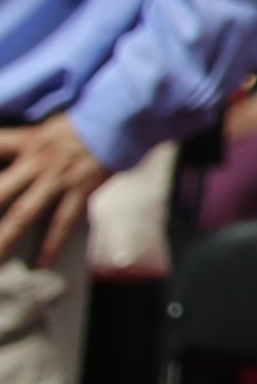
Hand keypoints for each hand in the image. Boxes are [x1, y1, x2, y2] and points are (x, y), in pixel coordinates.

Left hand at [0, 113, 111, 269]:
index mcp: (25, 143)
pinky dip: (52, 244)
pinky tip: (41, 262)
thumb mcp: (44, 128)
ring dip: (5, 238)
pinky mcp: (80, 191)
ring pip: (22, 214)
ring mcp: (56, 180)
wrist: (118, 121)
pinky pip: (62, 222)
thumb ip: (22, 144)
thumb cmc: (82, 125)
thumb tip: (6, 156)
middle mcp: (34, 164)